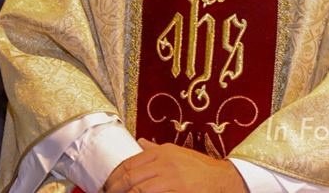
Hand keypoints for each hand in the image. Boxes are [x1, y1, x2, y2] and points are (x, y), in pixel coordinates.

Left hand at [102, 139, 246, 192]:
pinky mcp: (176, 191)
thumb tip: (139, 142)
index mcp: (162, 153)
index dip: (112, 178)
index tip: (105, 187)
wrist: (223, 180)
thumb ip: (156, 149)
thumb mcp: (178, 154)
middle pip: (128, 178)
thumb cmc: (200, 169)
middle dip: (112, 190)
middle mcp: (163, 163)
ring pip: (136, 190)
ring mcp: (169, 179)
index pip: (127, 164)